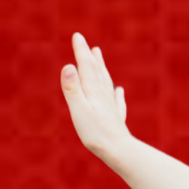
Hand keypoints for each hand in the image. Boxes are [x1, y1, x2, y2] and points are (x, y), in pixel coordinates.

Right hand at [60, 32, 130, 158]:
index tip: (78, 36)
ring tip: (99, 58)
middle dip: (91, 57)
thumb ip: (73, 89)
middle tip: (88, 44)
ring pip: (106, 82)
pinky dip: (116, 93)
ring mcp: (111, 107)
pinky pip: (116, 101)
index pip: (86, 66)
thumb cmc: (96, 133)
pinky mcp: (116, 119)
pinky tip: (119, 91)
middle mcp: (104, 96)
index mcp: (93, 92)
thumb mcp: (79, 110)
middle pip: (97, 72)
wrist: (120, 152)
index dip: (81, 51)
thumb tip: (69, 66)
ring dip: (102, 69)